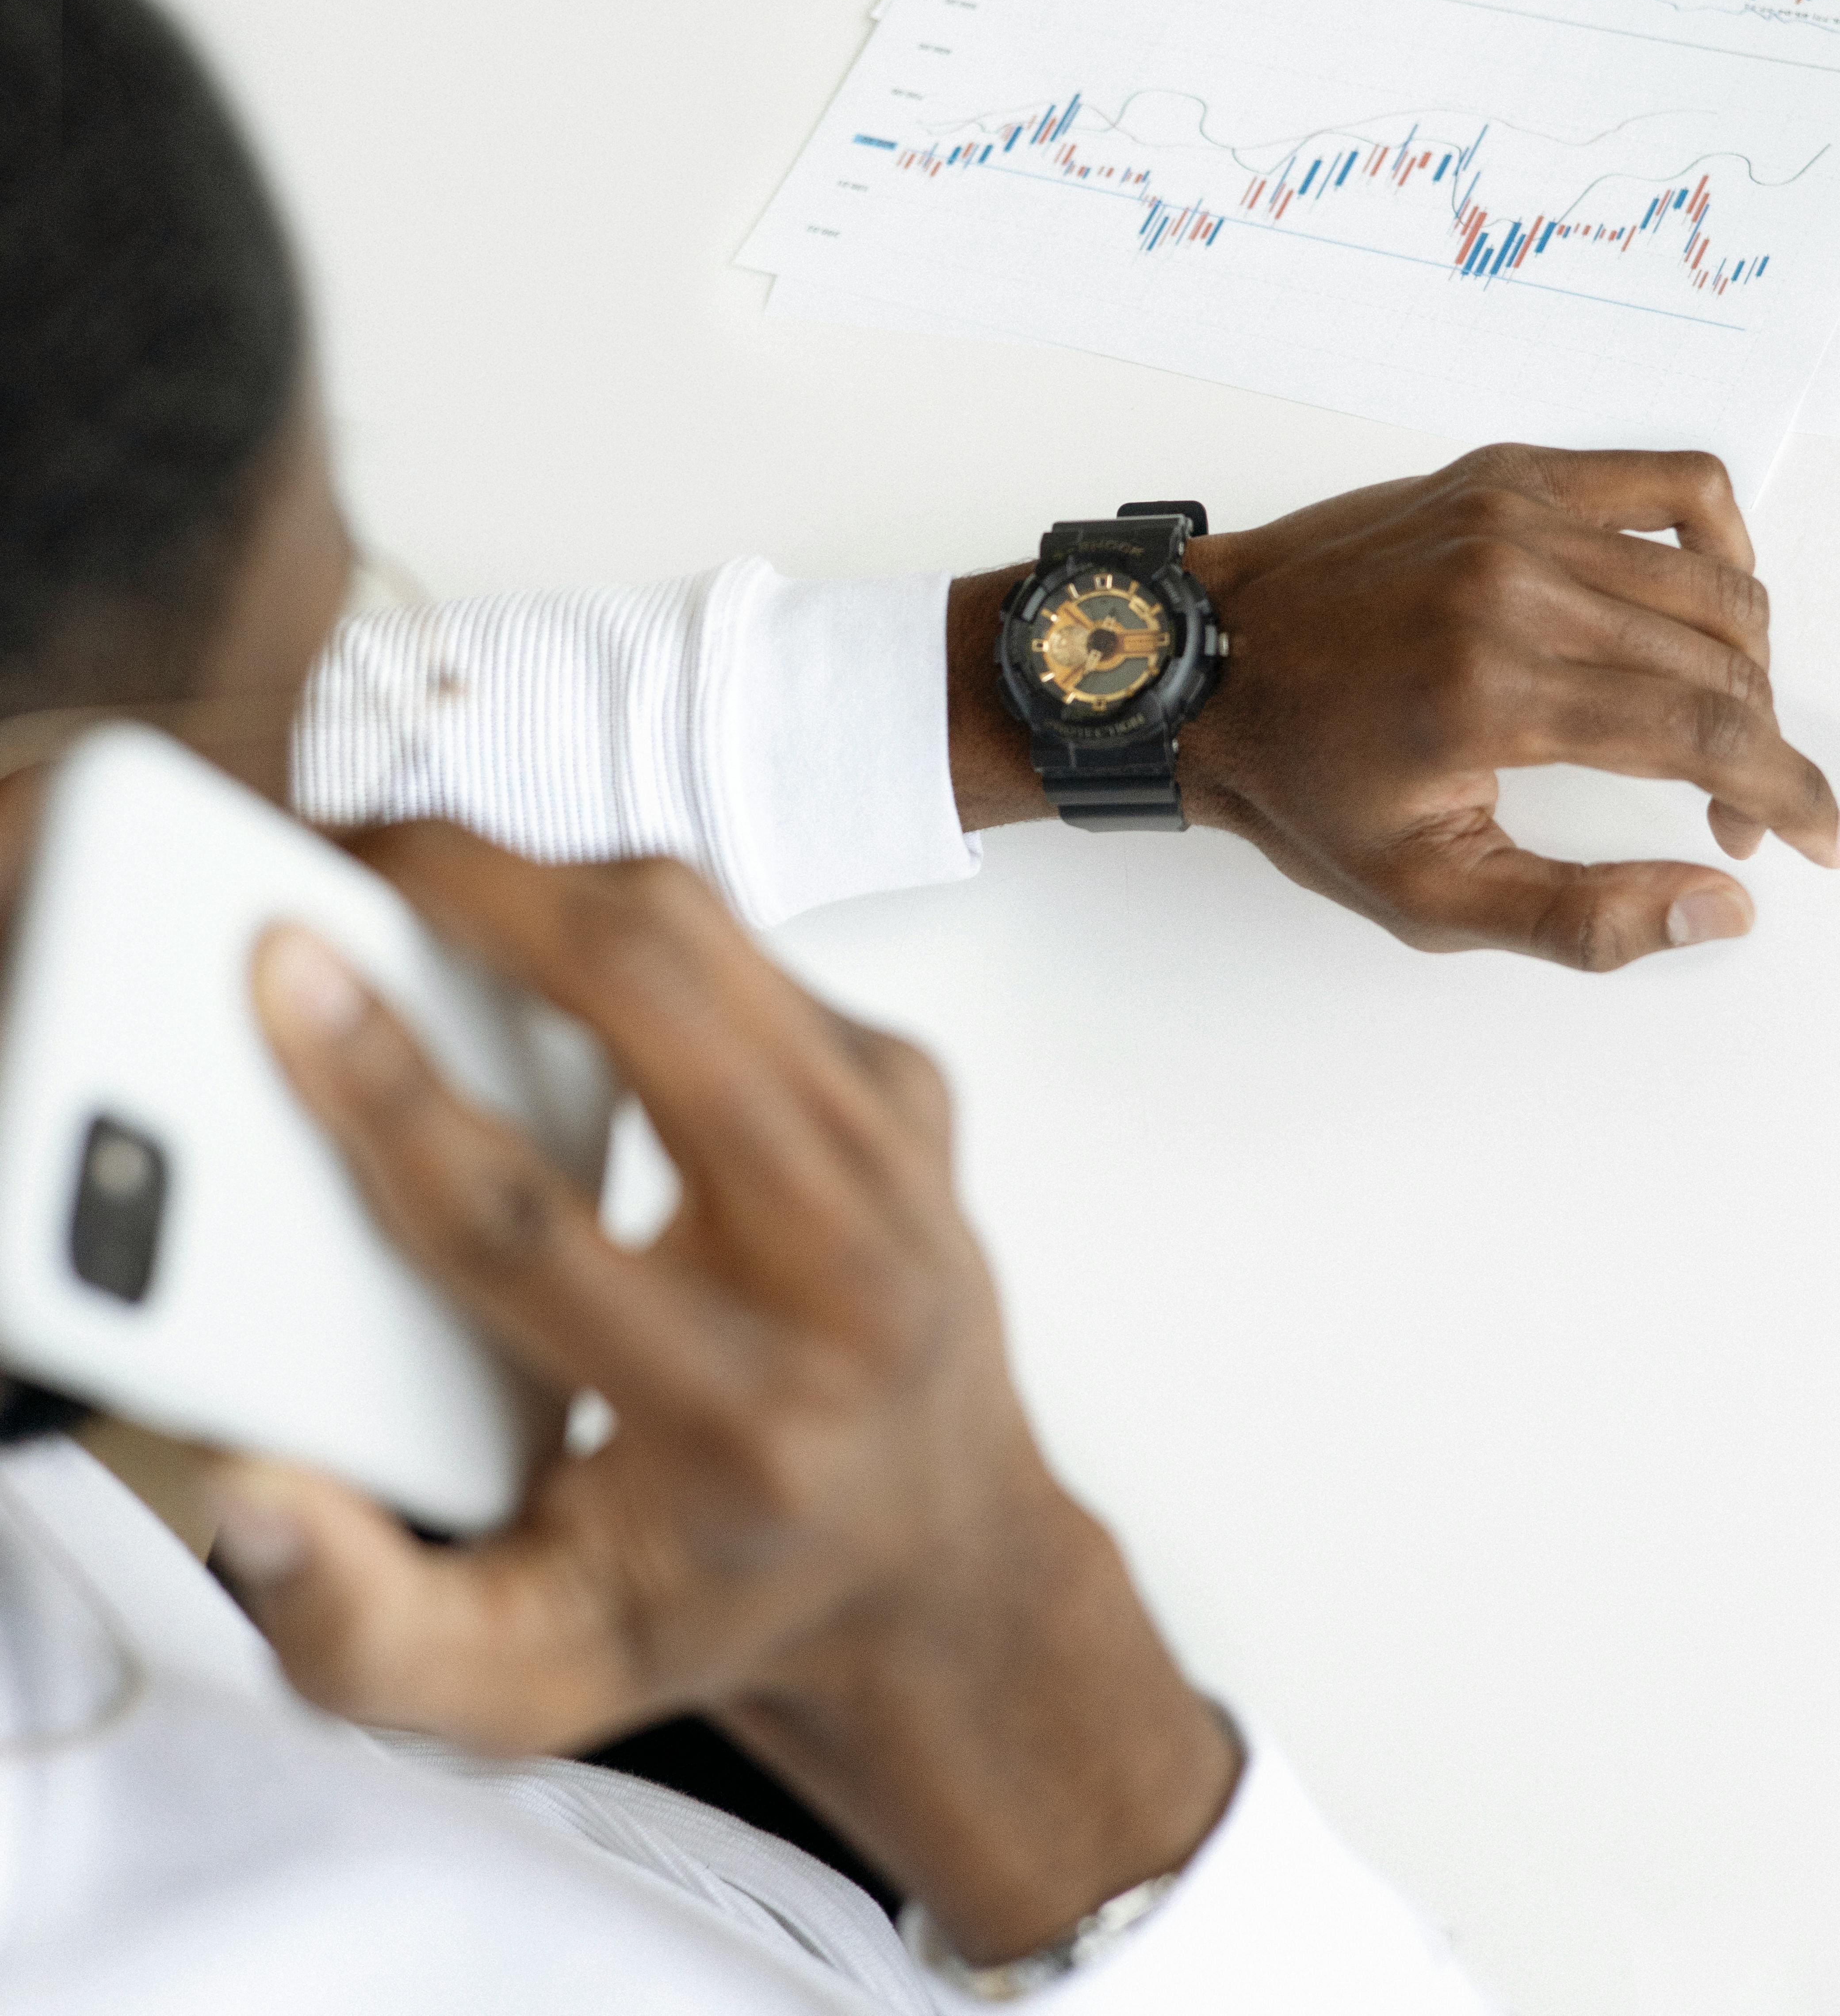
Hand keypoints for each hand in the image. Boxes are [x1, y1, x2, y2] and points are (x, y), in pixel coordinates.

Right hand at [218, 828, 1236, 1962]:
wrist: (941, 1563)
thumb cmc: (722, 1596)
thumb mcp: (531, 1677)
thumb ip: (367, 1624)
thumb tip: (251, 1487)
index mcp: (738, 1424)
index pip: (528, 1226)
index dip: (385, 1092)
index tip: (287, 976)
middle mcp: (844, 1272)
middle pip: (652, 1002)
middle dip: (480, 895)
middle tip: (350, 860)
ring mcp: (898, 1155)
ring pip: (707, 934)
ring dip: (550, 881)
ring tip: (430, 885)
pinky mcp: (911, 1087)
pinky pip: (749, 951)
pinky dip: (633, 924)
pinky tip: (556, 961)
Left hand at [948, 446, 1837, 970]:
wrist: (1198, 671)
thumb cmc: (1298, 782)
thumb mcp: (1425, 895)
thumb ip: (1581, 918)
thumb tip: (1723, 907)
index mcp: (1495, 689)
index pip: (1709, 735)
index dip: (1793, 792)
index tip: (1823, 838)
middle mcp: (1515, 584)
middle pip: (1721, 660)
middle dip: (1761, 749)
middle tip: (1737, 813)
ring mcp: (1512, 513)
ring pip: (1711, 580)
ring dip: (1745, 665)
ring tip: (1714, 733)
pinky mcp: (1503, 474)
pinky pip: (1665, 482)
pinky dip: (1716, 543)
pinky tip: (1706, 606)